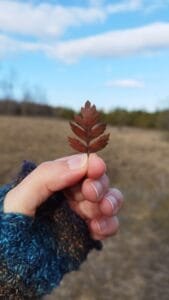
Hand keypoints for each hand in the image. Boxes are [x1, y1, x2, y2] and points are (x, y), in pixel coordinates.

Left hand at [4, 154, 123, 239]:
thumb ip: (46, 176)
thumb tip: (81, 163)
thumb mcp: (21, 198)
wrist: (17, 266)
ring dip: (111, 202)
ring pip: (109, 199)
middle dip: (99, 185)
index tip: (96, 168)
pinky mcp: (88, 233)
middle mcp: (70, 195)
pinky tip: (96, 230)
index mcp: (55, 181)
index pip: (78, 165)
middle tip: (91, 194)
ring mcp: (81, 214)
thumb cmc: (12, 228)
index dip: (90, 164)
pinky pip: (109, 224)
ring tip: (102, 210)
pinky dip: (109, 224)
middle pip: (97, 181)